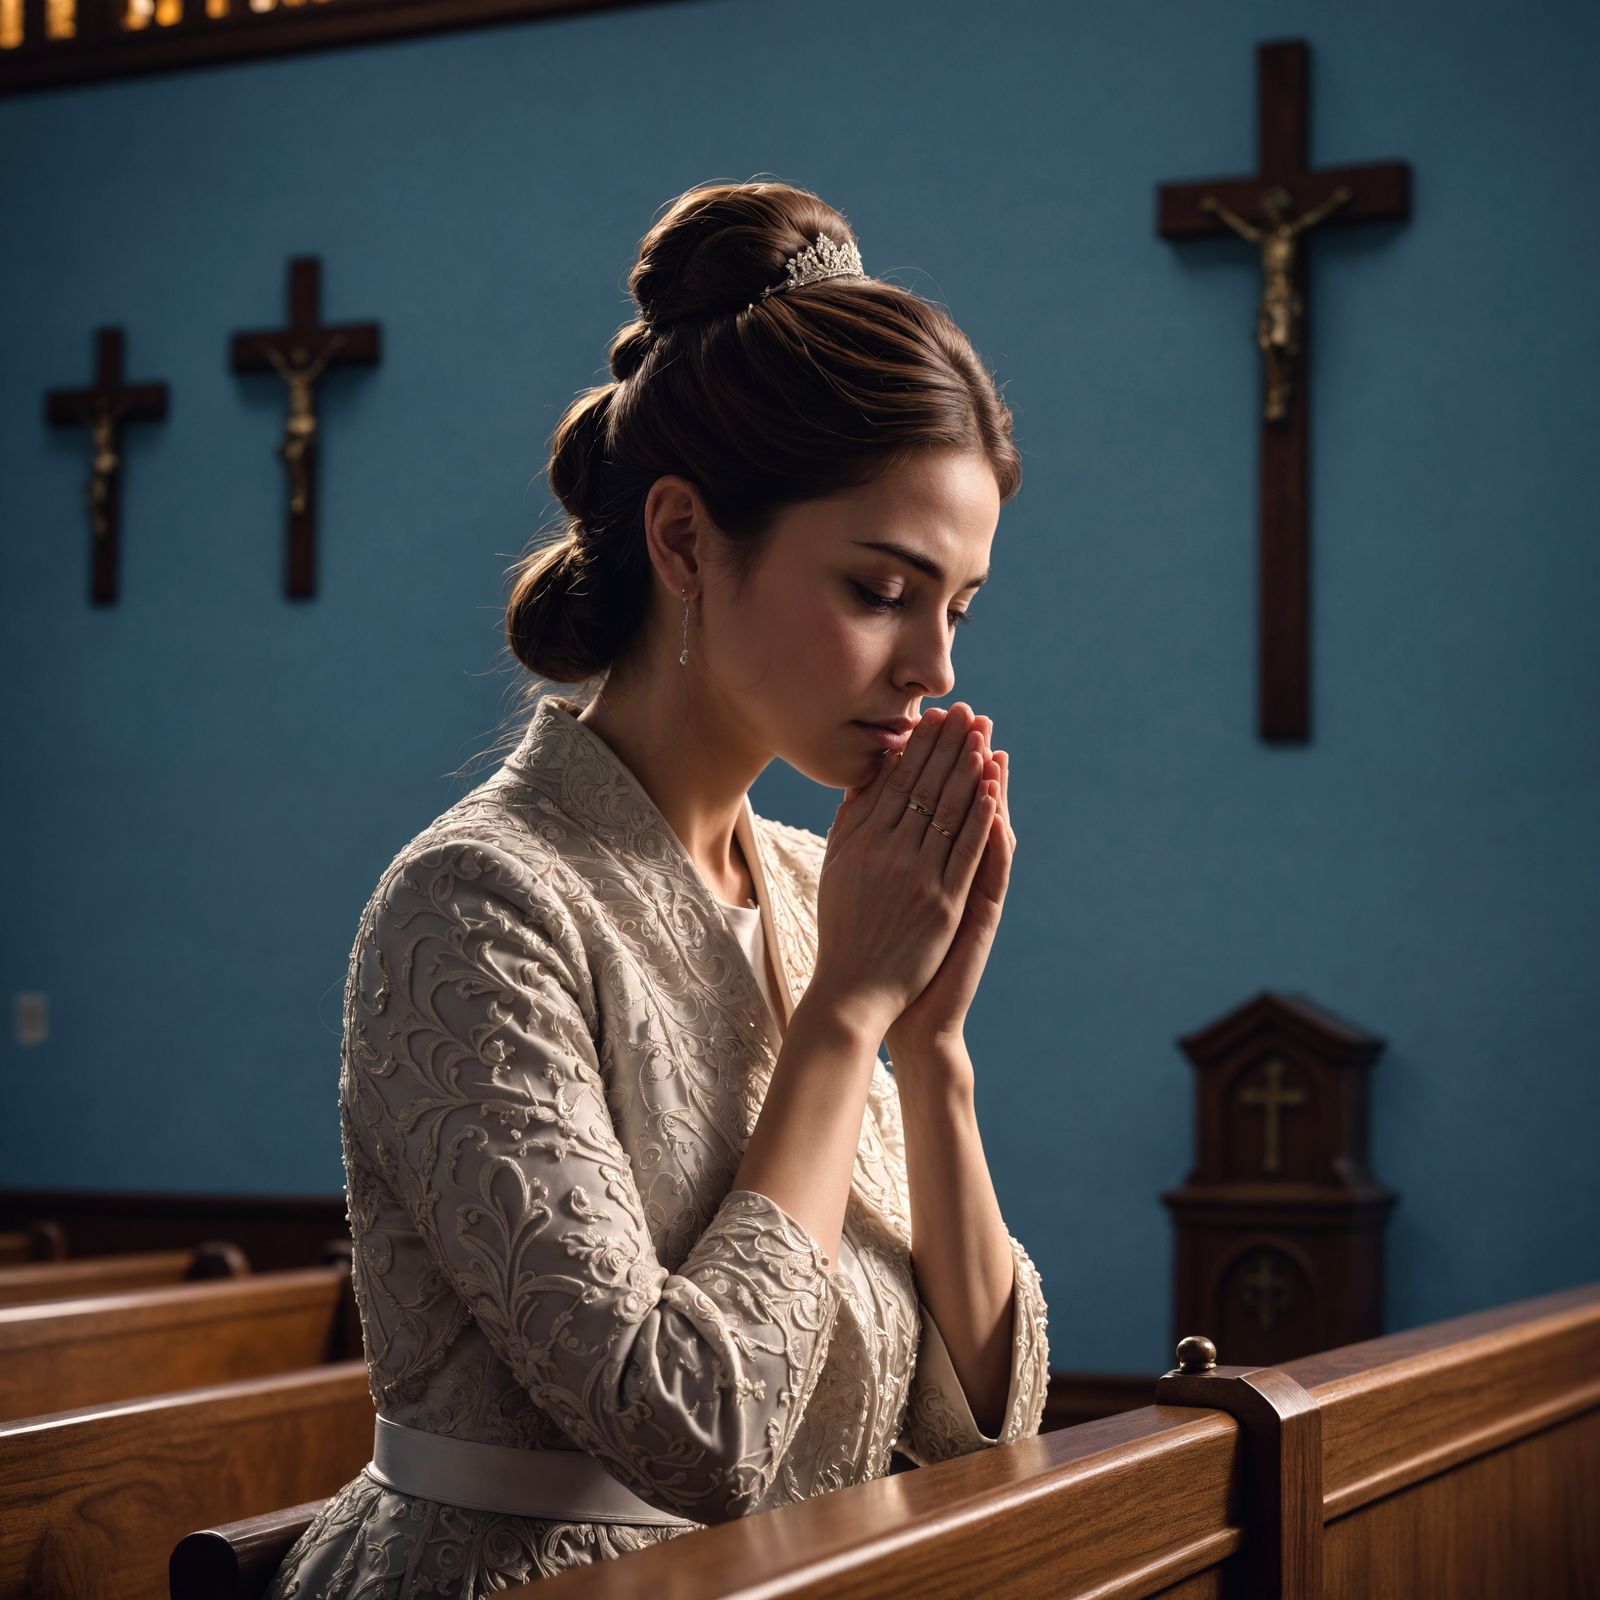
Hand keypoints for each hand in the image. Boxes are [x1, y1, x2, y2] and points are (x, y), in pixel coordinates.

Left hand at [885, 713, 1013, 1058]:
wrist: (883, 1005)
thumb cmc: (876, 948)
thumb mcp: (870, 886)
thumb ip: (874, 844)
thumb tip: (860, 797)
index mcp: (926, 859)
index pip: (936, 796)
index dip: (937, 757)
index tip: (936, 716)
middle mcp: (951, 869)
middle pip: (964, 803)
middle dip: (967, 758)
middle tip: (974, 716)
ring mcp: (966, 891)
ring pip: (983, 830)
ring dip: (989, 789)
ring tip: (992, 747)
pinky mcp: (972, 915)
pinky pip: (988, 870)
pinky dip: (992, 839)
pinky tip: (996, 808)